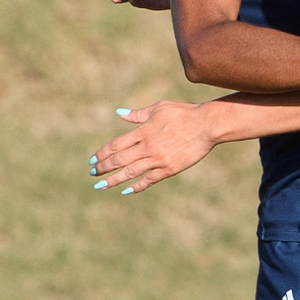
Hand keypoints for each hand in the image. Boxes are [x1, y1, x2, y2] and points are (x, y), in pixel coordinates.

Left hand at [89, 102, 216, 194]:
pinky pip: (149, 180)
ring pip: (130, 172)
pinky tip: (126, 191)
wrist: (207, 124)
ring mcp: (158, 159)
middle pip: (119, 160)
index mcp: (143, 131)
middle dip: (103, 168)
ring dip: (113, 180)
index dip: (102, 154)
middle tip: (93, 174)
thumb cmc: (184, 113)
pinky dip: (137, 186)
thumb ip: (138, 114)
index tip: (92, 160)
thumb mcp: (159, 108)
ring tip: (101, 186)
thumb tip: (119, 114)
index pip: (115, 145)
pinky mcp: (170, 169)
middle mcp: (147, 147)